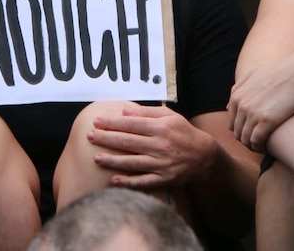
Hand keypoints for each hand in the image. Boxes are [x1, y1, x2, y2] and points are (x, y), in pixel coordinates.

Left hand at [87, 105, 220, 188]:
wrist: (203, 156)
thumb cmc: (183, 132)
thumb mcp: (170, 116)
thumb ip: (147, 112)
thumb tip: (124, 111)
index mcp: (160, 127)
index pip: (130, 124)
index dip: (112, 123)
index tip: (96, 122)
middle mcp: (159, 145)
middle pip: (128, 142)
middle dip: (106, 139)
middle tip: (89, 137)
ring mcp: (161, 163)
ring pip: (132, 162)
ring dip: (112, 160)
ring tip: (96, 157)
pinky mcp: (163, 179)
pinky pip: (143, 181)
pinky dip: (128, 182)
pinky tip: (114, 180)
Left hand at [228, 51, 293, 152]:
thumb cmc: (281, 72)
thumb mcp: (255, 74)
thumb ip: (240, 88)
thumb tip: (228, 106)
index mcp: (237, 94)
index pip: (232, 121)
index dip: (241, 130)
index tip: (253, 133)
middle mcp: (241, 104)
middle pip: (237, 131)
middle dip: (245, 139)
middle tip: (258, 143)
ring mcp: (252, 113)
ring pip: (244, 139)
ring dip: (252, 146)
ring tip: (262, 147)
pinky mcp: (266, 121)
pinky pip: (255, 141)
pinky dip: (259, 148)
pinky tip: (267, 148)